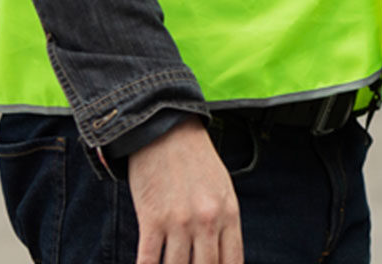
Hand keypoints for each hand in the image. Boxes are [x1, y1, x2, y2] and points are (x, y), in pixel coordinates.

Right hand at [127, 118, 242, 263]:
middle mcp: (207, 221)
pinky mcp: (152, 220)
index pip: (232, 262)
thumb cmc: (195, 160)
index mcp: (229, 214)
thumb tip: (221, 254)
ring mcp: (180, 222)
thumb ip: (224, 222)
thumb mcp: (222, 189)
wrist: (166, 131)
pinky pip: (148, 260)